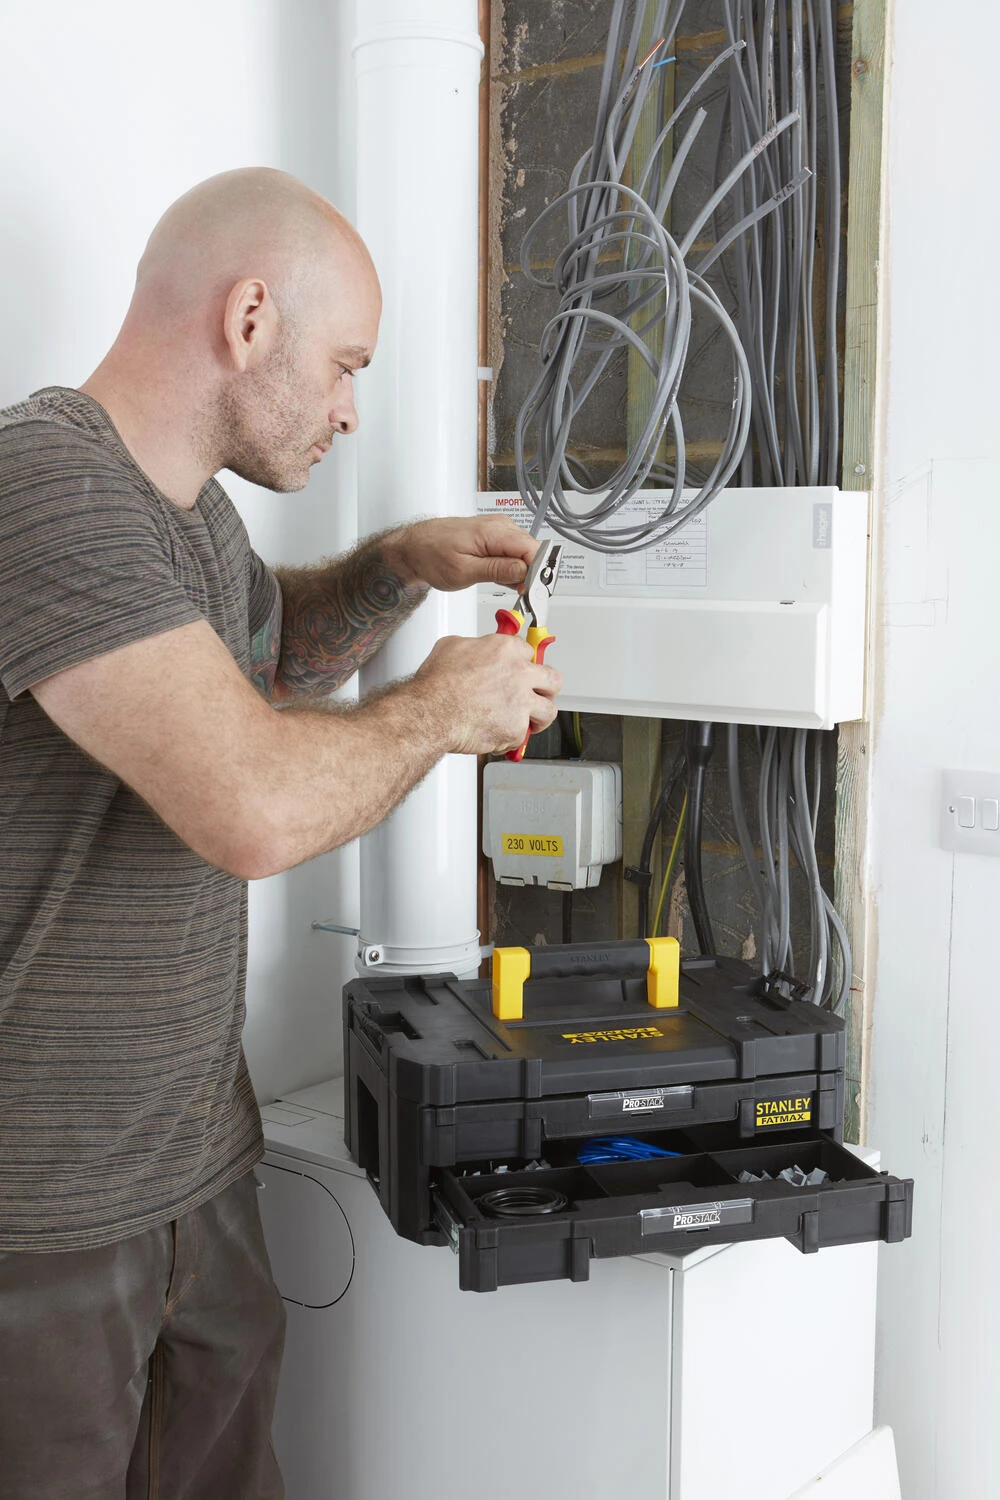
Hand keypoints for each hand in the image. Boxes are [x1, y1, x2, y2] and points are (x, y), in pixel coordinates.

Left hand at [382, 517, 537, 592]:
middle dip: (530, 576)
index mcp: (494, 531)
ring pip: (525, 554)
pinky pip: (514, 553)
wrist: (414, 547)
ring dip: (520, 574)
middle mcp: (500, 526)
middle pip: (532, 552)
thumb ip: (497, 571)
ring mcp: (498, 530)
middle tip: (520, 596)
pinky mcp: (495, 537)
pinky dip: (511, 569)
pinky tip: (499, 578)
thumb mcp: (463, 571)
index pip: (533, 549)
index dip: (538, 573)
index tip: (534, 592)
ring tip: (502, 585)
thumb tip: (524, 572)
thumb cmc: (431, 555)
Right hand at [413, 633, 561, 754]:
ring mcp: (521, 702)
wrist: (431, 713)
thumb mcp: (451, 647)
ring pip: (549, 710)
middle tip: (538, 694)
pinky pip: (524, 736)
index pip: (529, 652)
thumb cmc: (436, 684)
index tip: (521, 669)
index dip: (524, 663)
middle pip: (552, 679)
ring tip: (530, 721)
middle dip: (546, 688)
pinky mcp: (517, 728)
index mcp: (506, 649)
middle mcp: (519, 673)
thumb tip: (475, 650)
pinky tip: (500, 736)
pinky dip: (512, 739)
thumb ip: (474, 647)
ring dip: (540, 717)